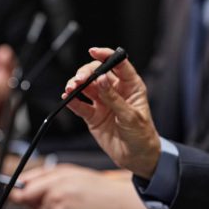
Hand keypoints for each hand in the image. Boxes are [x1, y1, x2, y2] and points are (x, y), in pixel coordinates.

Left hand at [11, 164, 132, 208]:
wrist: (114, 203)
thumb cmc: (93, 185)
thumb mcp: (68, 171)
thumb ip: (41, 176)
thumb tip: (20, 183)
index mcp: (55, 185)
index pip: (24, 193)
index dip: (16, 194)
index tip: (14, 194)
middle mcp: (56, 202)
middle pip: (32, 207)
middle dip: (38, 203)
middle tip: (55, 196)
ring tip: (68, 204)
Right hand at [64, 47, 160, 178]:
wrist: (137, 157)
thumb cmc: (142, 135)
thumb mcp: (131, 116)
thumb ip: (114, 98)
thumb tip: (100, 79)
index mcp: (130, 86)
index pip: (118, 64)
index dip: (106, 55)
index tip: (94, 51)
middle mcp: (115, 91)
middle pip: (97, 73)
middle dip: (86, 73)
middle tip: (78, 79)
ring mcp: (103, 103)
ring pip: (86, 87)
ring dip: (76, 85)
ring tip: (70, 88)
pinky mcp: (94, 116)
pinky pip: (81, 105)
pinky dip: (72, 101)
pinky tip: (66, 98)